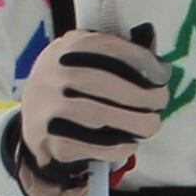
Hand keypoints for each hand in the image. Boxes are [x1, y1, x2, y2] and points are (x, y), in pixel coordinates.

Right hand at [10, 27, 167, 195]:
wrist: (33, 121)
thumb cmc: (70, 86)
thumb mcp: (85, 60)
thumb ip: (118, 55)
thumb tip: (157, 55)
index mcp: (66, 48)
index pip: (107, 48)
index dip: (141, 60)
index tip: (163, 76)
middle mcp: (52, 73)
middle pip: (104, 83)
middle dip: (141, 95)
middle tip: (161, 103)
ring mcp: (46, 106)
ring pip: (97, 115)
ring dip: (133, 122)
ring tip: (151, 125)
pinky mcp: (46, 137)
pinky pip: (87, 145)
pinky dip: (114, 147)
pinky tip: (130, 145)